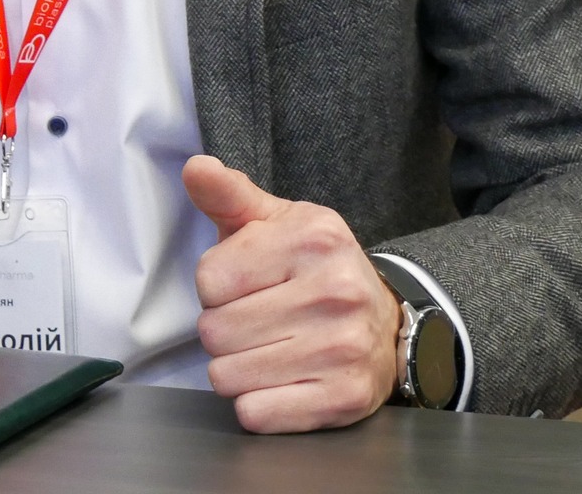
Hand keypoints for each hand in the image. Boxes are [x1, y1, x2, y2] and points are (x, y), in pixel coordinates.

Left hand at [185, 153, 400, 432]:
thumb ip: (229, 195)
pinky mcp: (343, 398)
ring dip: (235, 369)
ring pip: (227, 376)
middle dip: (223, 329)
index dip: (216, 287)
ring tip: (268, 348)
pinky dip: (257, 403)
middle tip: (256, 319)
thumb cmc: (316, 270)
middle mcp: (335, 291)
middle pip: (214, 330)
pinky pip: (254, 414)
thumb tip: (195, 168)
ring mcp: (343, 348)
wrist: (386, 324)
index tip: (246, 284)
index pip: (209, 279)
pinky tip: (281, 380)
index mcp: (313, 238)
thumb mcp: (277, 221)